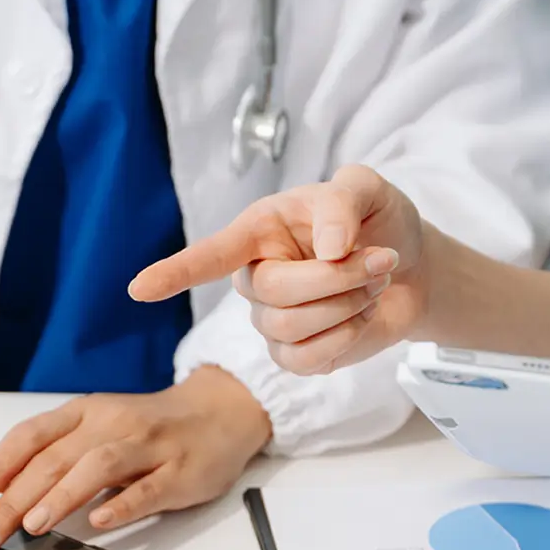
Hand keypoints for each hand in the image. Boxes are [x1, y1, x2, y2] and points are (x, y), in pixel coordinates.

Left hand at [0, 367, 272, 549]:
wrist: (221, 410)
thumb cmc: (151, 427)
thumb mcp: (100, 428)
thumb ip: (59, 455)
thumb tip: (5, 495)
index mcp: (86, 413)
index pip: (31, 436)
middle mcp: (112, 424)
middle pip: (55, 458)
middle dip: (16, 498)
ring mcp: (148, 446)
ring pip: (98, 467)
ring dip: (63, 495)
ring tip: (35, 524)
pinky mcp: (181, 471)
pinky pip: (149, 488)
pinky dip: (123, 504)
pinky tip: (101, 521)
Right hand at [130, 165, 428, 374]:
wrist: (411, 267)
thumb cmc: (376, 221)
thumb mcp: (366, 190)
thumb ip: (341, 203)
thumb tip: (326, 248)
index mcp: (259, 231)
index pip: (210, 255)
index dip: (175, 272)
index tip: (138, 289)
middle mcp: (255, 278)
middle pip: (274, 293)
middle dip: (336, 278)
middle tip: (380, 259)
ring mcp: (272, 321)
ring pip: (293, 328)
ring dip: (349, 303)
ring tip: (373, 280)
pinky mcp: (296, 355)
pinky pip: (308, 360)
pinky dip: (348, 336)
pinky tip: (361, 315)